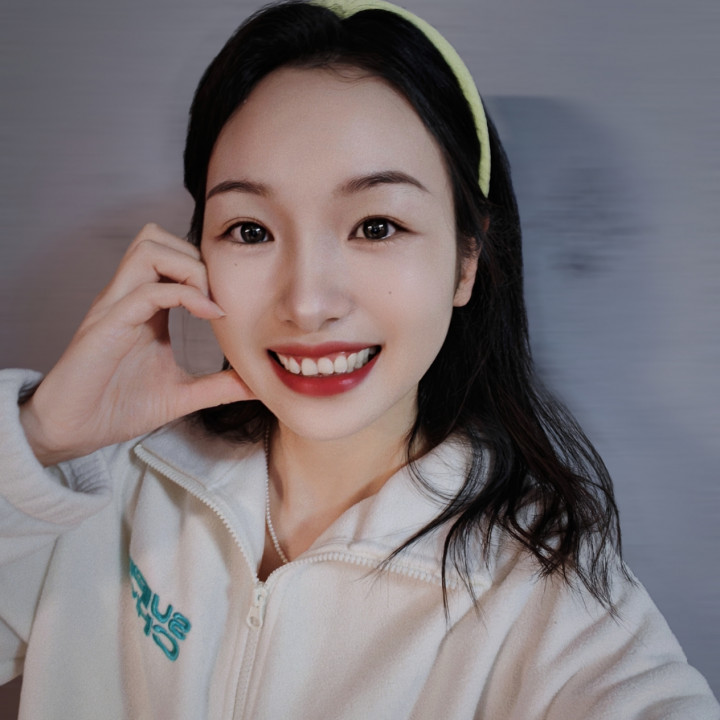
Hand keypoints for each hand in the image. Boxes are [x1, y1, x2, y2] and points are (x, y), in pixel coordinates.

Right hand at [19, 224, 253, 464]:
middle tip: (222, 296)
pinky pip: (147, 290)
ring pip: (149, 248)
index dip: (208, 267)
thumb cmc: (118, 408)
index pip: (174, 257)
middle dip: (198, 257)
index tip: (234, 302)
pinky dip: (185, 294)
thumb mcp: (182, 394)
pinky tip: (209, 316)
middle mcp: (129, 297)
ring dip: (189, 267)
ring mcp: (116, 307)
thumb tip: (256, 386)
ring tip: (211, 303)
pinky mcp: (107, 325)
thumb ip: (218, 386)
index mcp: (146, 307)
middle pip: (159, 238)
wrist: (74, 432)